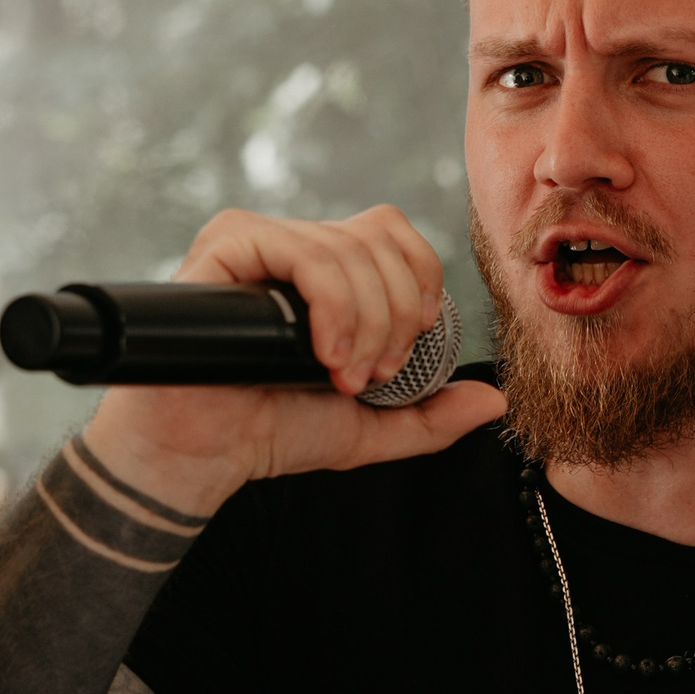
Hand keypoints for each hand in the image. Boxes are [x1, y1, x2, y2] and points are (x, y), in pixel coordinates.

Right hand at [84, 205, 503, 515]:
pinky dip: (333, 305)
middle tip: (374, 374)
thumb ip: (431, 417)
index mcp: (329, 271)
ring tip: (343, 375)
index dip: (421, 285)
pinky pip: (304, 251)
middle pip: (382, 238)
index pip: (396, 236)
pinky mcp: (226, 246)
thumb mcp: (370, 430)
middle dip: (399, 313)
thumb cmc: (271, 433)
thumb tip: (492, 401)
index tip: (407, 354)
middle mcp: (295, 245)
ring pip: (348, 248)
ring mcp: (259, 241)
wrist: (203, 457)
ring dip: (367, 321)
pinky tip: (323, 353)